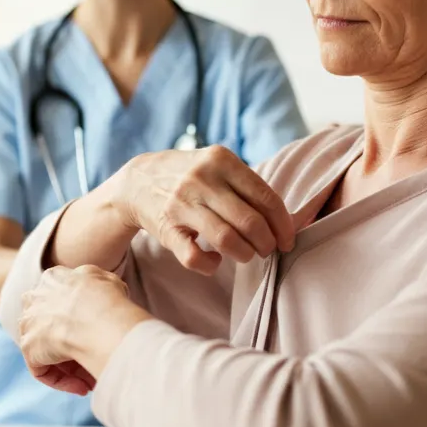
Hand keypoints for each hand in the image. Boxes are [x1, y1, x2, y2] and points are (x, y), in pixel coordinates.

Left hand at [18, 265, 149, 394]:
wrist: (96, 316)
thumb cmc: (108, 298)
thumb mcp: (108, 281)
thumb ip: (99, 286)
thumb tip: (104, 294)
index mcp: (53, 279)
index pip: (64, 303)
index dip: (83, 322)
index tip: (97, 335)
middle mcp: (35, 298)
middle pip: (55, 328)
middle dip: (76, 347)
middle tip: (97, 360)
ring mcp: (29, 323)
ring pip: (50, 350)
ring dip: (72, 367)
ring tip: (93, 380)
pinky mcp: (29, 347)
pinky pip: (44, 370)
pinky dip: (63, 381)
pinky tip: (83, 386)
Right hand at [108, 145, 295, 274]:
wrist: (139, 181)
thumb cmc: (192, 177)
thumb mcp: (218, 165)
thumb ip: (248, 185)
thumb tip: (286, 220)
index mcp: (222, 160)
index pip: (265, 197)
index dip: (283, 224)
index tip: (287, 240)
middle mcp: (202, 179)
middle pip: (250, 222)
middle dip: (266, 243)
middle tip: (267, 249)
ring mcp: (182, 204)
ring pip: (227, 240)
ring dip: (245, 254)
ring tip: (247, 254)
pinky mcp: (167, 229)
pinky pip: (195, 258)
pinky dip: (211, 266)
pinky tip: (216, 261)